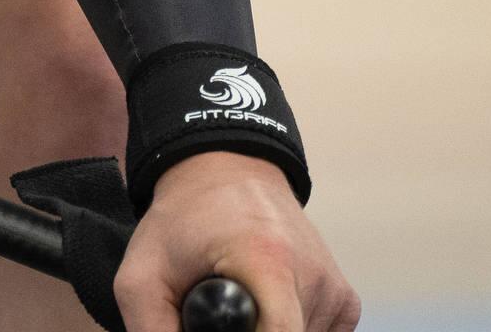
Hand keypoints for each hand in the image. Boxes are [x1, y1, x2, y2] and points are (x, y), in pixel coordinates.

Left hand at [118, 152, 358, 331]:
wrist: (226, 174)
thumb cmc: (182, 221)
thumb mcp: (143, 273)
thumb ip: (153, 328)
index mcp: (267, 263)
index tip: (216, 328)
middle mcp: (314, 278)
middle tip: (216, 314)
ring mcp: (336, 291)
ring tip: (241, 305)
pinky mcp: (346, 301)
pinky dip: (286, 331)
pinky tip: (264, 308)